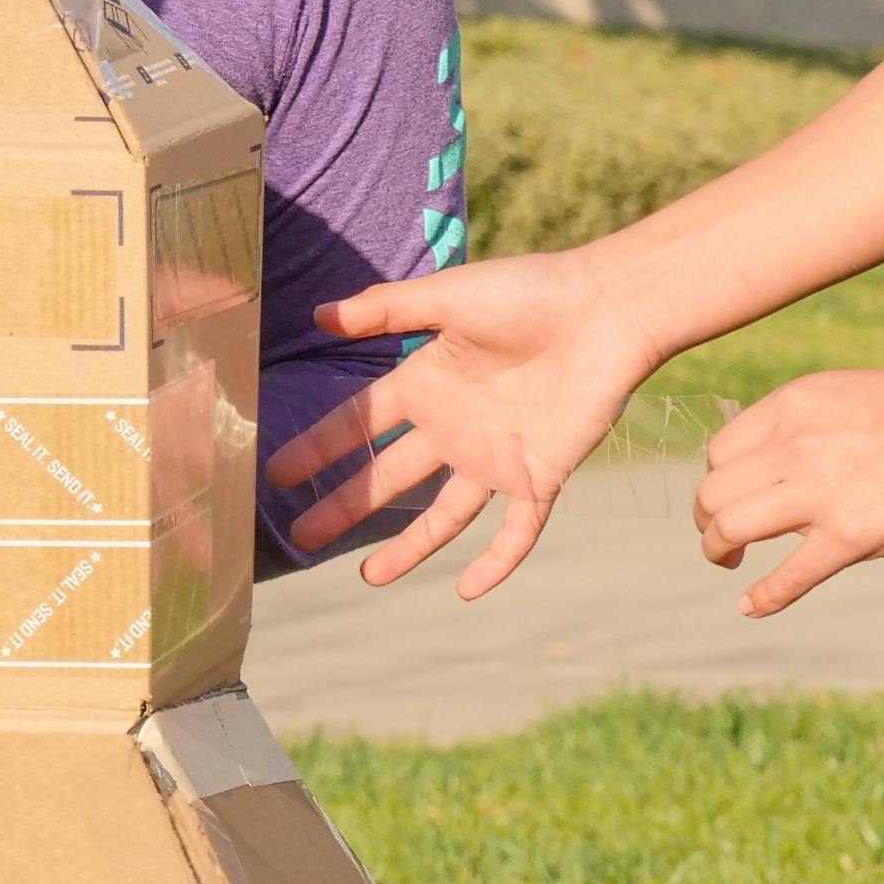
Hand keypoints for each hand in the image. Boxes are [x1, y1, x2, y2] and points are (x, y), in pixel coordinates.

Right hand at [264, 250, 663, 600]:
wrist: (606, 310)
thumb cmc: (530, 293)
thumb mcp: (448, 298)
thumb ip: (386, 309)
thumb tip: (319, 314)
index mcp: (426, 383)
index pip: (360, 424)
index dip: (318, 448)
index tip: (277, 474)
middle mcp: (454, 427)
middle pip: (388, 476)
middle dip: (345, 505)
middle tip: (301, 536)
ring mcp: (495, 457)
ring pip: (443, 516)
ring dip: (408, 548)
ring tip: (370, 578)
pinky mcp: (540, 477)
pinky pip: (515, 532)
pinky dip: (496, 562)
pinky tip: (467, 590)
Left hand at [695, 368, 883, 617]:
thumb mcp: (849, 397)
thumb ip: (806, 427)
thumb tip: (776, 465)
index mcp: (794, 405)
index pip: (718, 452)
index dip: (717, 482)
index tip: (732, 501)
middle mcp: (795, 443)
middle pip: (711, 491)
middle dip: (707, 521)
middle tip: (724, 539)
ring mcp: (820, 490)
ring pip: (729, 527)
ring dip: (718, 552)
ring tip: (729, 564)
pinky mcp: (851, 534)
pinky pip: (786, 576)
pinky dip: (761, 597)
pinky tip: (750, 607)